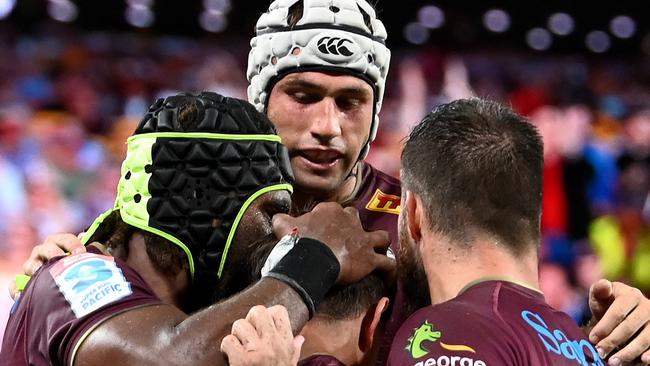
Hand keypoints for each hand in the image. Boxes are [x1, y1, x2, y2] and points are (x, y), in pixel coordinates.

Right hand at [9, 233, 85, 299]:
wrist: (68, 291)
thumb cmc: (80, 272)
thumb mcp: (87, 261)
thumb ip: (91, 251)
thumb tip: (90, 241)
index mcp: (59, 244)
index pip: (65, 239)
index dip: (73, 243)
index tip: (81, 252)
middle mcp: (44, 253)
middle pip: (46, 248)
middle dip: (54, 252)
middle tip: (62, 260)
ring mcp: (32, 267)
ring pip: (30, 264)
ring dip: (35, 267)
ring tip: (41, 271)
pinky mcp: (23, 283)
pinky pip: (15, 285)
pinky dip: (17, 290)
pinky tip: (23, 295)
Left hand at [220, 305, 302, 365]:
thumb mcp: (290, 364)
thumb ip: (294, 350)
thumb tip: (300, 339)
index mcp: (286, 342)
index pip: (278, 310)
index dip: (268, 314)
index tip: (263, 326)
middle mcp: (273, 343)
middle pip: (257, 311)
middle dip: (249, 320)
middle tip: (248, 333)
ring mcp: (257, 350)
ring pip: (239, 324)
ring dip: (236, 335)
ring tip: (240, 346)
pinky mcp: (241, 360)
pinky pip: (228, 341)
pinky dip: (227, 348)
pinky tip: (232, 355)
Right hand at [272, 202, 394, 284]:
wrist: (309, 258)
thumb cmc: (296, 241)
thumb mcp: (283, 225)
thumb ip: (282, 219)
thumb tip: (276, 218)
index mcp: (331, 210)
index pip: (336, 211)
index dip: (331, 221)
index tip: (325, 231)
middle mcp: (350, 221)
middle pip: (357, 219)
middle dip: (354, 228)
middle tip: (347, 241)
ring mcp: (362, 239)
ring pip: (381, 238)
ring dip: (379, 245)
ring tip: (376, 253)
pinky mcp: (369, 259)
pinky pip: (387, 263)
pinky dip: (389, 270)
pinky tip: (389, 276)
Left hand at [588, 279, 649, 364]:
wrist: (620, 314)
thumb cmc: (607, 304)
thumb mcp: (600, 296)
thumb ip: (599, 290)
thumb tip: (605, 285)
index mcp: (631, 295)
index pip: (617, 313)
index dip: (604, 327)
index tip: (593, 339)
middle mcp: (646, 307)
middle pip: (629, 327)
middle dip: (613, 341)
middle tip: (600, 352)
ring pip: (644, 338)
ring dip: (628, 352)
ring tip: (613, 362)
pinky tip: (642, 361)